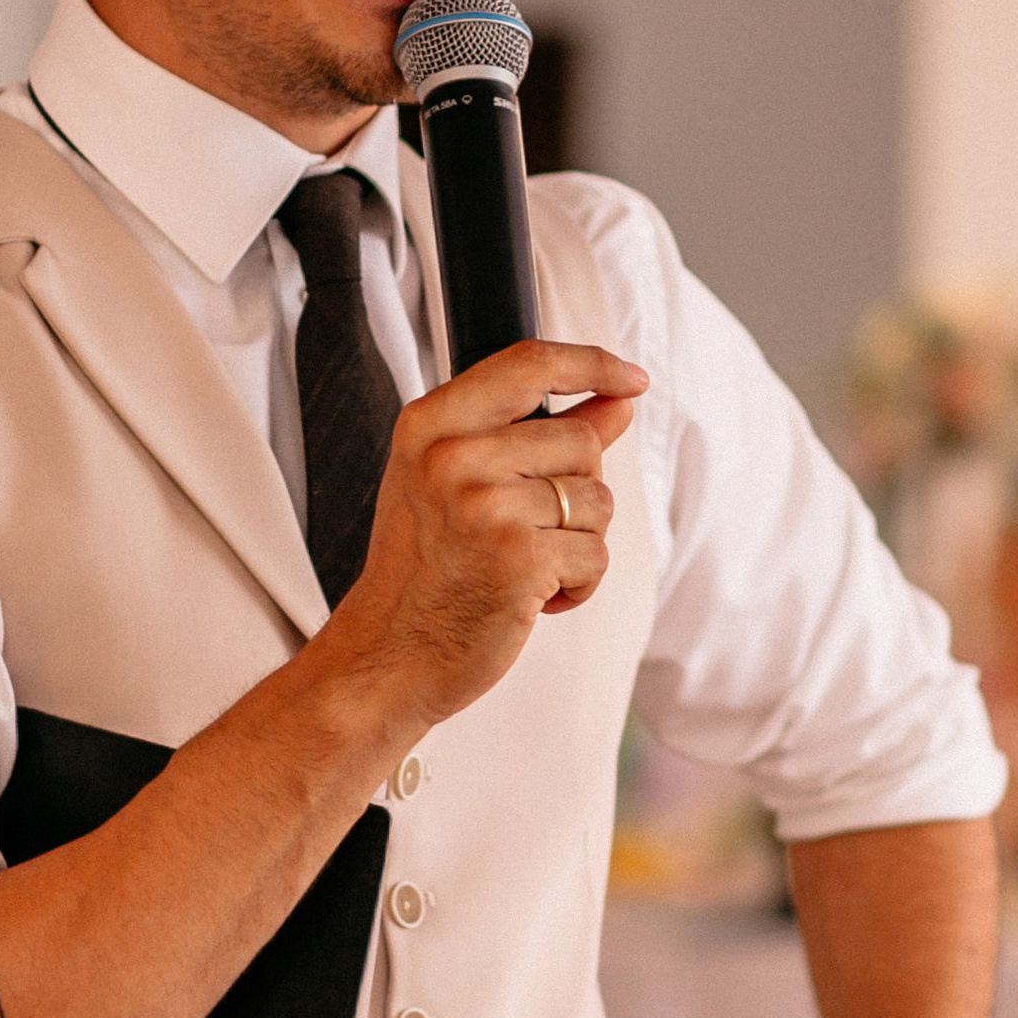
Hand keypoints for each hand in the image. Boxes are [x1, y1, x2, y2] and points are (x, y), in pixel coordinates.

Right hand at [321, 339, 644, 737]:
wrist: (387, 654)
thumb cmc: (423, 571)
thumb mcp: (457, 483)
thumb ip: (536, 434)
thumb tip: (617, 401)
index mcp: (431, 426)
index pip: (529, 364)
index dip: (593, 364)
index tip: (630, 379)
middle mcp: (453, 457)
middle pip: (581, 442)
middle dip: (577, 492)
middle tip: (526, 531)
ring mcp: (485, 508)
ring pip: (596, 501)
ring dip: (578, 543)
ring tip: (523, 566)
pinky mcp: (518, 559)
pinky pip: (595, 553)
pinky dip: (578, 583)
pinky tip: (531, 597)